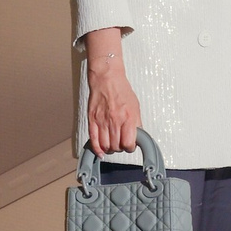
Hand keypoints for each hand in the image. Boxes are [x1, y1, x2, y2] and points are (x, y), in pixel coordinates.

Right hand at [83, 32, 141, 154]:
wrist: (106, 79)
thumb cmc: (121, 90)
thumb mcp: (135, 106)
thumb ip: (136, 123)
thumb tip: (137, 136)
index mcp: (128, 118)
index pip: (128, 144)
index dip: (130, 147)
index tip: (130, 145)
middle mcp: (114, 121)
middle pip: (116, 147)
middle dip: (120, 148)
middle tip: (121, 143)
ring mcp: (102, 121)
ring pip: (105, 146)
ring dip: (110, 149)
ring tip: (112, 145)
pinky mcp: (92, 120)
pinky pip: (94, 140)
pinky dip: (97, 149)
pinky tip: (101, 152)